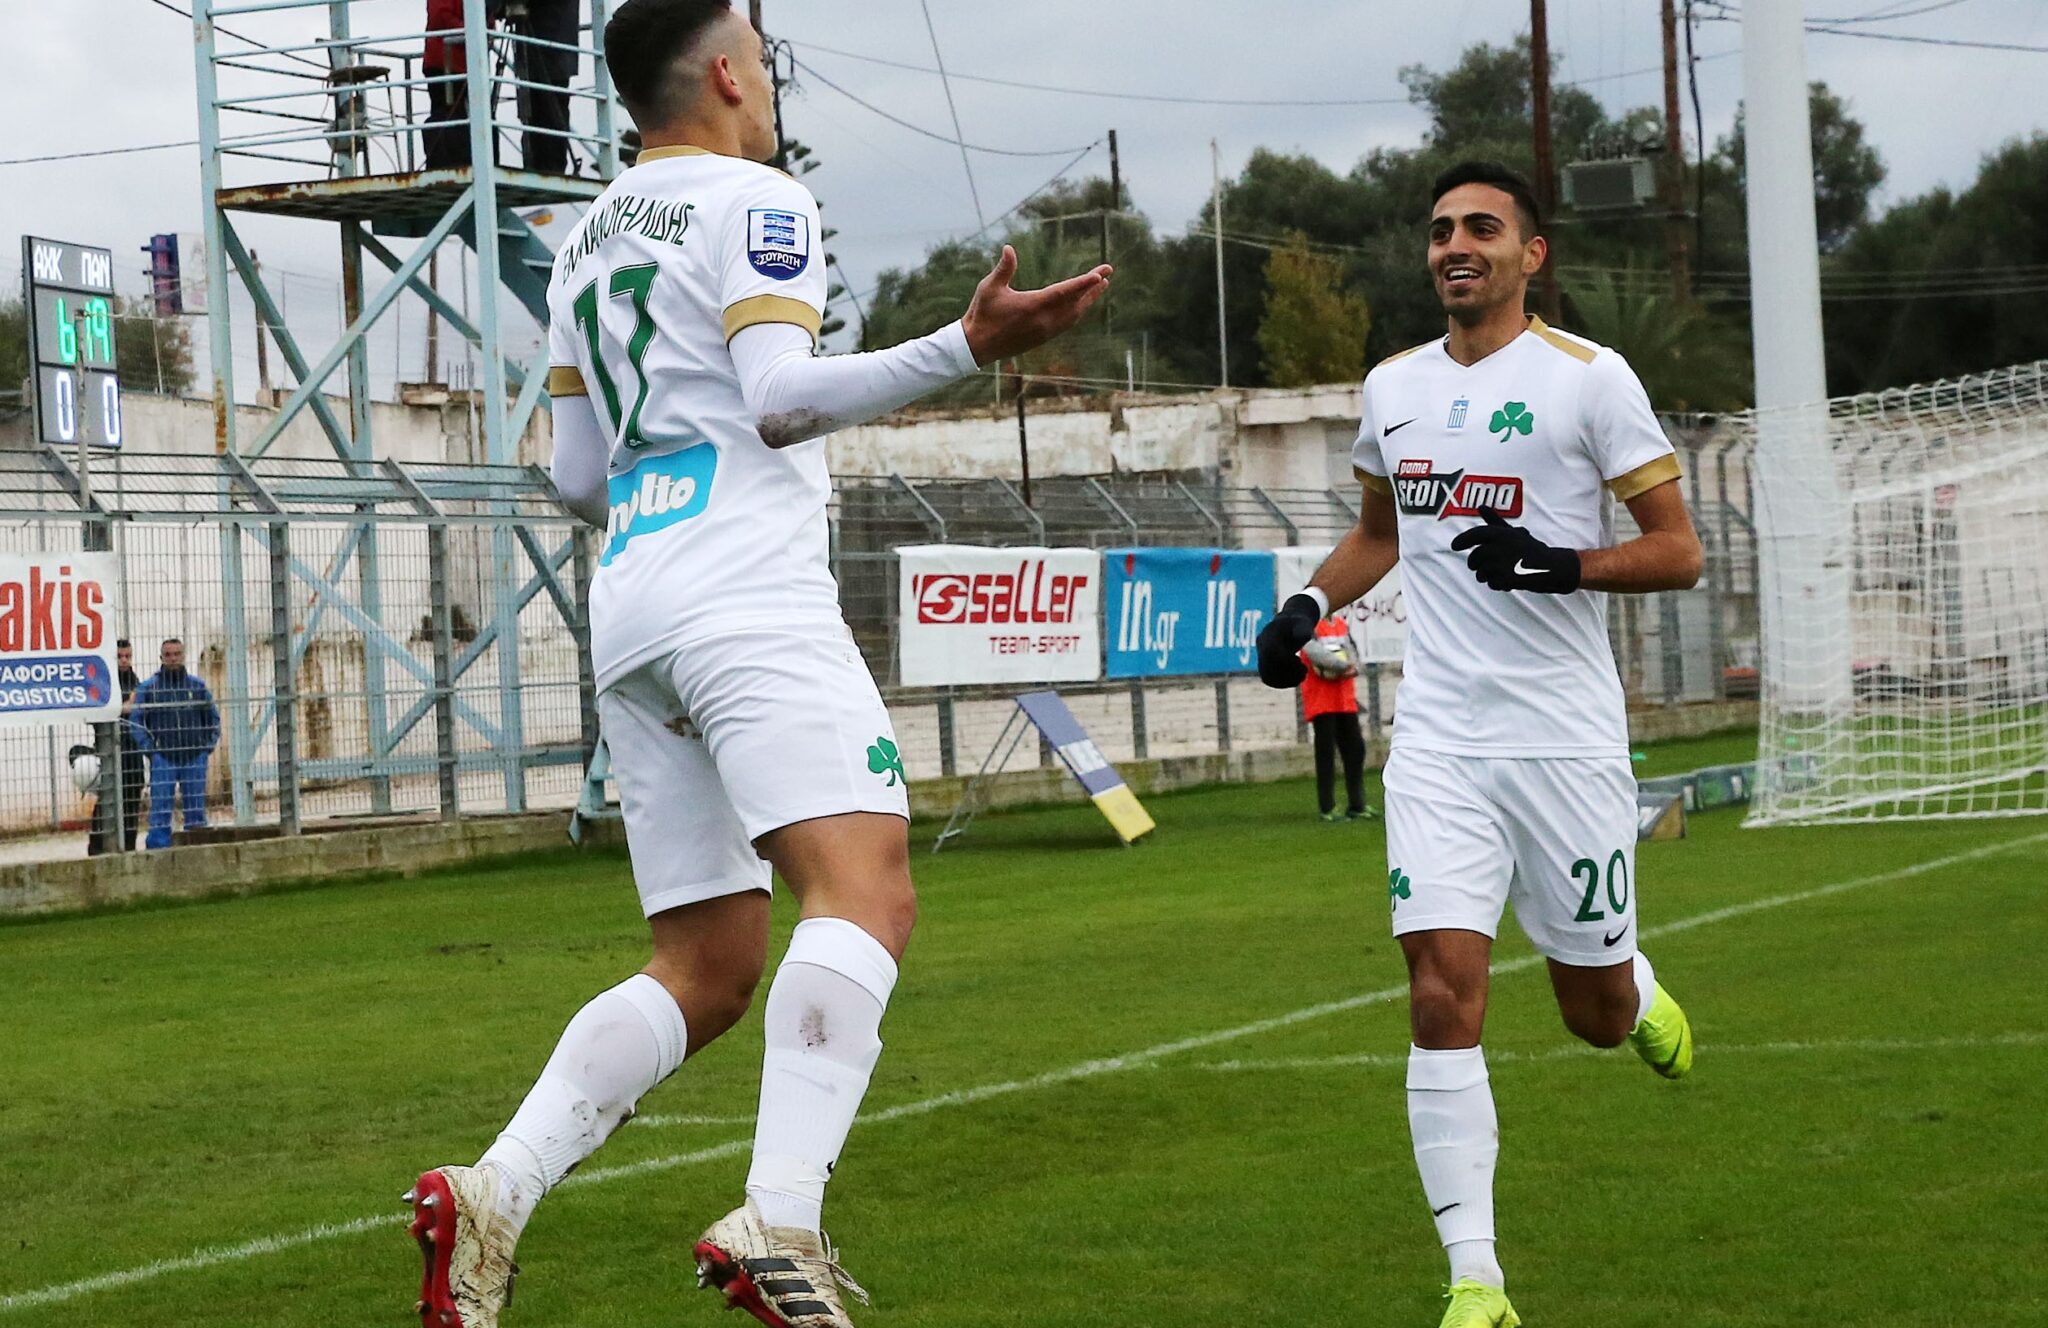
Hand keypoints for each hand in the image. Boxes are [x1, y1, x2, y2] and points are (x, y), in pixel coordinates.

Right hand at [960, 245, 1112, 365]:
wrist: (977, 346)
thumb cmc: (981, 313)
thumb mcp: (989, 287)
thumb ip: (1003, 268)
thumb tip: (1009, 248)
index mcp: (1032, 306)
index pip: (1064, 292)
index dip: (1084, 283)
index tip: (1101, 275)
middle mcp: (1043, 321)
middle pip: (1076, 302)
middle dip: (1093, 287)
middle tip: (1108, 271)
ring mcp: (1045, 331)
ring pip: (1075, 315)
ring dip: (1089, 300)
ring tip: (1101, 285)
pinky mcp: (1043, 338)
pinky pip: (1068, 323)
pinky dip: (1079, 311)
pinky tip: (1082, 304)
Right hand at [1256, 593, 1321, 687]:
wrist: (1290, 626)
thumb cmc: (1299, 624)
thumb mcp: (1304, 624)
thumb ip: (1303, 630)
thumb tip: (1304, 637)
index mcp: (1268, 633)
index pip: (1270, 651)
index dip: (1285, 660)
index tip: (1299, 661)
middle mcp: (1261, 646)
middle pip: (1267, 666)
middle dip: (1287, 672)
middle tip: (1304, 670)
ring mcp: (1261, 657)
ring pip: (1267, 676)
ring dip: (1286, 680)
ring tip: (1302, 674)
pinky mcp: (1264, 667)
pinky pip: (1269, 680)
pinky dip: (1284, 683)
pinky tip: (1297, 678)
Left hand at [1448, 507, 1580, 593]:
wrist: (1550, 566)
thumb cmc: (1530, 549)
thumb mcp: (1512, 532)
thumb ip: (1494, 521)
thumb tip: (1480, 506)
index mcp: (1500, 534)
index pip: (1475, 534)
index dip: (1462, 540)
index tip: (1454, 546)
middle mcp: (1499, 547)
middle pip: (1474, 559)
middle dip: (1477, 565)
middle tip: (1487, 566)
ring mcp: (1502, 563)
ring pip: (1481, 574)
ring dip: (1488, 576)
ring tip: (1503, 571)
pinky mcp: (1506, 578)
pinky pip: (1492, 584)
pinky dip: (1499, 584)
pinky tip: (1510, 580)